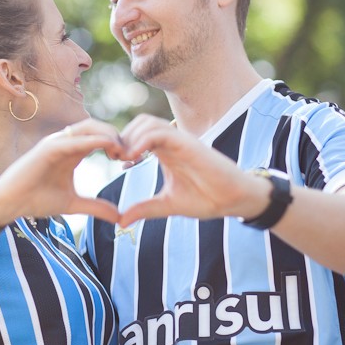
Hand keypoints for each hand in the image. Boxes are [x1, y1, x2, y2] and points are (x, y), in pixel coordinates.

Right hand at [0, 119, 123, 224]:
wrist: (10, 203)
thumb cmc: (36, 200)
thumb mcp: (73, 204)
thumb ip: (96, 207)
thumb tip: (119, 217)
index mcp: (73, 152)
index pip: (100, 137)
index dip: (118, 144)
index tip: (131, 159)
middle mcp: (65, 142)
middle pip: (98, 127)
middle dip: (117, 136)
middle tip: (130, 154)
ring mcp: (56, 143)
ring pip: (88, 127)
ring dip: (108, 134)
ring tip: (121, 150)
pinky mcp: (48, 148)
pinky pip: (75, 139)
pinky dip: (93, 140)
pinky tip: (108, 147)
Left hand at [116, 114, 259, 226]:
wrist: (232, 200)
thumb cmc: (205, 199)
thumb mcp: (166, 205)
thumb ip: (144, 209)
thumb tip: (120, 222)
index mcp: (165, 151)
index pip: (137, 134)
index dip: (121, 143)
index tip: (113, 161)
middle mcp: (171, 142)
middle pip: (138, 123)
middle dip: (122, 137)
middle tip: (113, 157)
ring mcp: (180, 140)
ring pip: (147, 122)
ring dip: (130, 136)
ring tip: (122, 157)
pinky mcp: (188, 143)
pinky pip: (160, 132)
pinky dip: (143, 140)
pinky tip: (134, 157)